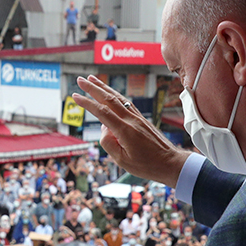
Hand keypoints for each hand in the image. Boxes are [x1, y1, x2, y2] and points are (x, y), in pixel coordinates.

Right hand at [73, 76, 187, 187]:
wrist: (170, 163)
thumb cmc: (147, 166)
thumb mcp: (122, 161)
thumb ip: (108, 143)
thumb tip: (104, 129)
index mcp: (125, 130)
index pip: (102, 112)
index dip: (87, 103)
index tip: (75, 96)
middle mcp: (131, 120)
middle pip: (109, 99)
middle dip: (93, 88)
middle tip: (80, 79)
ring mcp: (137, 118)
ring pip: (118, 98)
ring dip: (104, 88)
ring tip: (93, 80)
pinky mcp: (141, 119)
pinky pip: (126, 103)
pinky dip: (115, 95)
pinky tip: (110, 93)